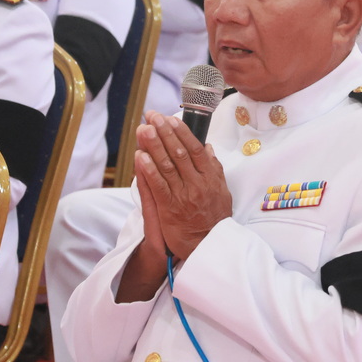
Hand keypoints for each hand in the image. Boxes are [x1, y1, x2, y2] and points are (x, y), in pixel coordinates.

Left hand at [135, 110, 230, 260]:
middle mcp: (197, 184)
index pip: (195, 149)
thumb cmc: (214, 218)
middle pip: (179, 153)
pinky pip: (158, 186)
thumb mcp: (222, 191)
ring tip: (143, 129)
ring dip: (154, 145)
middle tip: (152, 117)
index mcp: (210, 178)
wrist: (207, 245)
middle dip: (164, 132)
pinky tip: (140, 156)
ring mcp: (183, 196)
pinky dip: (149, 170)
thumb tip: (207, 148)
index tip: (171, 118)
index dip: (182, 132)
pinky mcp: (169, 208)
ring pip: (167, 166)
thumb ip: (214, 168)